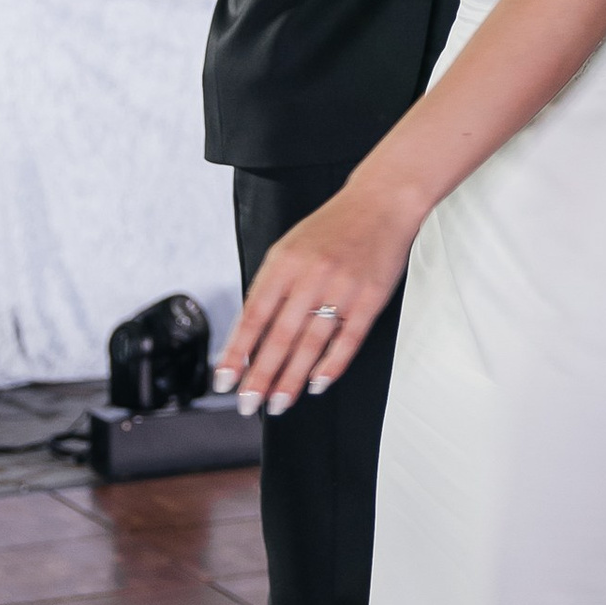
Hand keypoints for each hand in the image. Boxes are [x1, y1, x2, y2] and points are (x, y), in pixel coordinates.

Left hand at [216, 184, 409, 415]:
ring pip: (311, 344)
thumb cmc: (333, 227)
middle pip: (280, 336)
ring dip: (291, 378)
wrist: (382, 201)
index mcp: (284, 262)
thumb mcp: (289, 247)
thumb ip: (270, 286)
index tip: (223, 379)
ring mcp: (342, 288)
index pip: (253, 315)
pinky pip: (348, 339)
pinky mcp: (370, 298)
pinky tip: (317, 383)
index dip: (237, 351)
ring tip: (278, 402)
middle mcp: (311, 275)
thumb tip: (250, 334)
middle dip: (260, 375)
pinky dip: (332, 365)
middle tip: (247, 403)